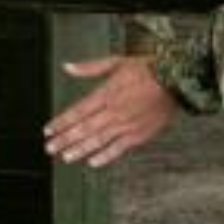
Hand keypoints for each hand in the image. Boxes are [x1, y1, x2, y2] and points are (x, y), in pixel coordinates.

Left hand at [43, 56, 175, 166]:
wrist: (176, 80)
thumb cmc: (146, 68)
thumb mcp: (115, 61)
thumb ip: (89, 67)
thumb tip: (67, 66)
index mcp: (106, 93)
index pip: (77, 111)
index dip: (61, 122)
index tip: (48, 130)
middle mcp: (113, 111)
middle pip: (84, 129)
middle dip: (65, 140)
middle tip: (50, 148)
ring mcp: (126, 125)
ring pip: (98, 141)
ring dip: (79, 150)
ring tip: (65, 157)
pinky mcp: (139, 135)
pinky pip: (118, 149)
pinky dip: (105, 156)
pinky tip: (92, 162)